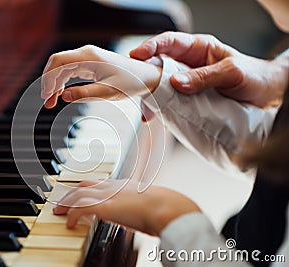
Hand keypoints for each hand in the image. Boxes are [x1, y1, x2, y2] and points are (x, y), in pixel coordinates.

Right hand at [41, 45, 161, 108]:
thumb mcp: (107, 92)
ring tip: (51, 102)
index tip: (46, 95)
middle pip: (57, 64)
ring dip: (55, 84)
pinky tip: (61, 94)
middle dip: (49, 82)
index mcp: (88, 57)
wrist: (144, 77)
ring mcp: (87, 59)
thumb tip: (64, 96)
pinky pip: (70, 71)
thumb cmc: (129, 82)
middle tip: (47, 102)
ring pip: (62, 68)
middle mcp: (85, 54)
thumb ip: (85, 94)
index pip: (58, 61)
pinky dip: (62, 82)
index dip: (48, 78)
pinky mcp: (89, 65)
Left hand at [53, 179, 200, 235]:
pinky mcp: (105, 206)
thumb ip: (141, 208)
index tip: (80, 192)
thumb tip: (143, 218)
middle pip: (84, 185)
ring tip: (59, 212)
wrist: (168, 207)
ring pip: (78, 194)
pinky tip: (70, 223)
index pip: (100, 182)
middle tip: (62, 201)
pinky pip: (81, 208)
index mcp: (124, 185)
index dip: (87, 187)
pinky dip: (73, 215)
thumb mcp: (150, 204)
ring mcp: (108, 195)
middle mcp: (114, 187)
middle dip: (71, 192)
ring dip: (66, 203)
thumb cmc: (165, 207)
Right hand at [130, 31, 288, 107]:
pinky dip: (160, 109)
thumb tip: (177, 83)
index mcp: (198, 49)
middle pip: (158, 64)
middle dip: (143, 73)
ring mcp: (187, 82)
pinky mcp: (188, 99)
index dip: (150, 47)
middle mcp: (189, 64)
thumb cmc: (255, 76)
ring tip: (145, 108)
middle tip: (132, 84)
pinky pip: (169, 101)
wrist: (268, 96)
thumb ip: (205, 77)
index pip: (169, 42)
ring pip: (161, 85)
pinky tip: (154, 116)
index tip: (136, 55)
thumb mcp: (231, 73)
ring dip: (150, 96)